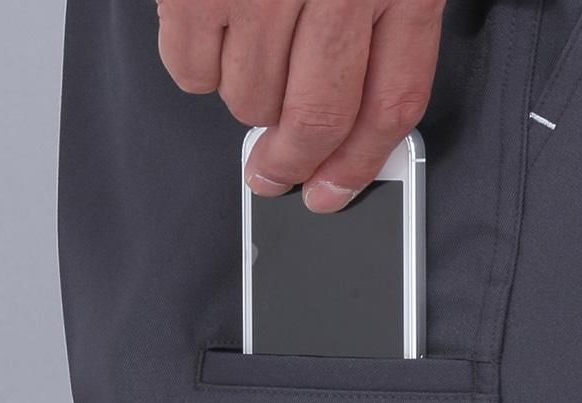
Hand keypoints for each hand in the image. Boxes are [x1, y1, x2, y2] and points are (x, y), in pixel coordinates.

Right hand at [157, 0, 445, 211]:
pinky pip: (192, 72)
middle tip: (275, 172)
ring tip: (253, 58)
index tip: (333, 192)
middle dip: (294, 162)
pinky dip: (199, 70)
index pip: (389, 107)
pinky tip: (216, 36)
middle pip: (318, 120)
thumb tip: (353, 129)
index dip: (361, 165)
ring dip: (251, 101)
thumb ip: (381, 31)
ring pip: (252, 101)